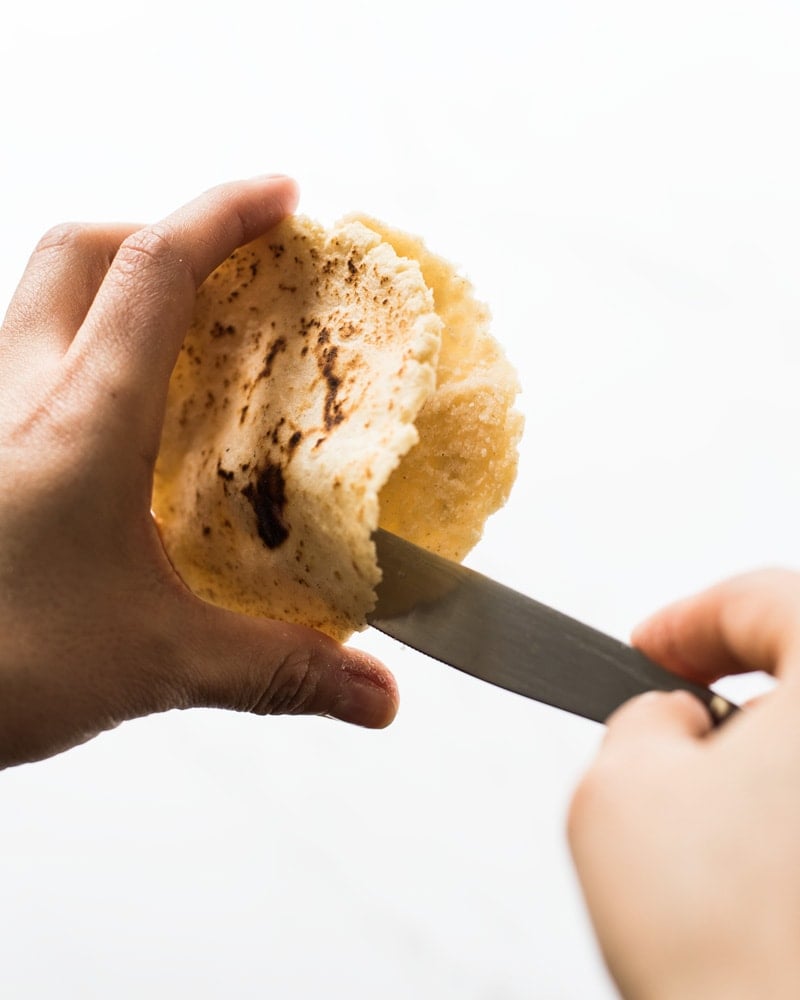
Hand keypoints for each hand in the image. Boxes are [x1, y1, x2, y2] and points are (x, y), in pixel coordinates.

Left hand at [0, 176, 397, 768]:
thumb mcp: (154, 660)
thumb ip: (276, 670)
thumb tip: (374, 695)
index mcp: (84, 421)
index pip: (156, 269)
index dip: (225, 214)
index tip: (284, 197)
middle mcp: (22, 395)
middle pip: (82, 251)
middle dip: (162, 234)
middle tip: (231, 274)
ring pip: (43, 300)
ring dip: (116, 291)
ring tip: (187, 341)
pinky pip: (24, 361)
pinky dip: (83, 356)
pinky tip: (121, 429)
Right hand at [568, 570, 799, 999]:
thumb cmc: (728, 952)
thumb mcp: (619, 789)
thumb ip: (638, 716)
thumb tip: (673, 717)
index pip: (766, 598)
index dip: (687, 619)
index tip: (647, 651)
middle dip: (738, 699)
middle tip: (678, 739)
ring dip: (775, 767)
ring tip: (721, 832)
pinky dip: (795, 824)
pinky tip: (768, 878)